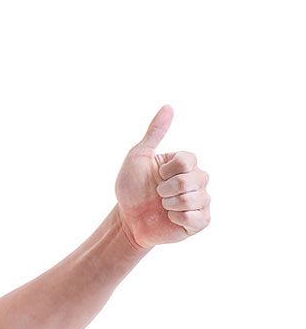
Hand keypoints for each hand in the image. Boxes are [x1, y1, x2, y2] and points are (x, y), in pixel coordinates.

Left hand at [113, 104, 210, 250]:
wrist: (127, 219)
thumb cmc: (131, 188)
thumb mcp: (138, 157)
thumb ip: (154, 132)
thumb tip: (168, 106)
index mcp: (185, 163)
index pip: (187, 160)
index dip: (167, 170)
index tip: (156, 175)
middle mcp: (197, 179)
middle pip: (193, 179)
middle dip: (167, 189)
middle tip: (158, 194)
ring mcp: (201, 200)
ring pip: (196, 199)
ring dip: (171, 204)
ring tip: (163, 207)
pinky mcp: (200, 221)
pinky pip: (197, 218)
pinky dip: (178, 219)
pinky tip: (171, 219)